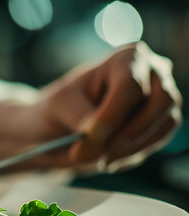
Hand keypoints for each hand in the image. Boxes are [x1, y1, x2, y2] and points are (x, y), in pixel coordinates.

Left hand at [0, 42, 181, 172]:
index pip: (129, 89)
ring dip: (129, 148)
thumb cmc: (52, 111)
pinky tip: (110, 157)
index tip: (85, 143)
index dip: (108, 120)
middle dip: (120, 138)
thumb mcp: (59, 109)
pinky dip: (136, 153)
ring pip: (160, 125)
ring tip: (96, 157)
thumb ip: (79, 120)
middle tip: (91, 158)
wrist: (54, 125)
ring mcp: (163, 94)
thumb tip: (92, 136)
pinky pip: (159, 139)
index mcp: (127, 58)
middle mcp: (152, 70)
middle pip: (152, 107)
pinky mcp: (162, 118)